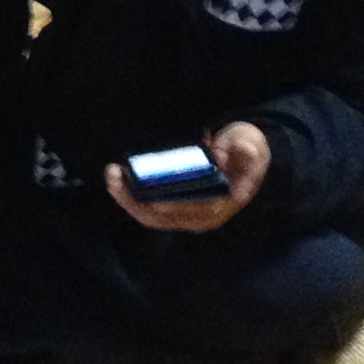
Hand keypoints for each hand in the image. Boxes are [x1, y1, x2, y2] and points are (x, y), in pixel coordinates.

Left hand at [105, 120, 270, 233]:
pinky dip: (132, 196)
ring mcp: (187, 215)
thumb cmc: (247, 152)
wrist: (249, 159)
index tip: (135, 185)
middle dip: (130, 197)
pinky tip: (119, 179)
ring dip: (126, 197)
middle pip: (157, 216)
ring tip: (111, 174)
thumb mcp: (251, 146)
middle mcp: (200, 217)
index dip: (154, 201)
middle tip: (112, 173)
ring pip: (150, 215)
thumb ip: (246, 149)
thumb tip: (239, 151)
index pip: (180, 210)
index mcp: (218, 205)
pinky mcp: (177, 208)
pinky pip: (150, 209)